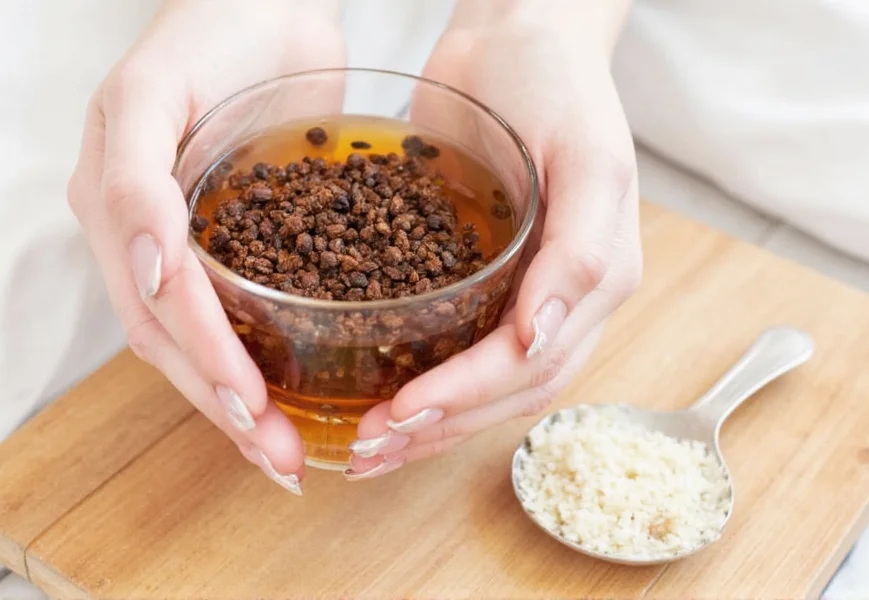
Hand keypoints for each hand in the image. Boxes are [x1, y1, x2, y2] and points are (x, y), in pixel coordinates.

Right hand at [67, 0, 343, 492]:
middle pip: (180, 345)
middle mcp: (146, 238)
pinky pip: (246, 313)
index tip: (253, 411)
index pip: (160, 308)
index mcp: (119, 208)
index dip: (205, 362)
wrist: (261, 6)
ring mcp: (188, 243)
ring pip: (208, 343)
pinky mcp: (236, 241)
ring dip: (247, 403)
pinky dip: (267, 362)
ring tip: (292, 454)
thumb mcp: (157, 91)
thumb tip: (149, 276)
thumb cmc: (211, 30)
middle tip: (283, 464)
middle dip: (230, 406)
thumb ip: (135, 181)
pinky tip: (298, 396)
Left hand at [349, 8, 641, 478]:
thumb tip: (544, 337)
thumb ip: (578, 251)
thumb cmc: (560, 82)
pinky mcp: (483, 272)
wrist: (521, 33)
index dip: (467, 398)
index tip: (401, 414)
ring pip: (480, 381)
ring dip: (424, 420)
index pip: (531, 365)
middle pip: (505, 391)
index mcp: (597, 280)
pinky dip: (418, 374)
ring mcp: (523, 290)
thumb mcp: (587, 155)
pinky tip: (375, 391)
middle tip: (366, 450)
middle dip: (437, 426)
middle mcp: (563, 299)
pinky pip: (456, 339)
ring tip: (364, 445)